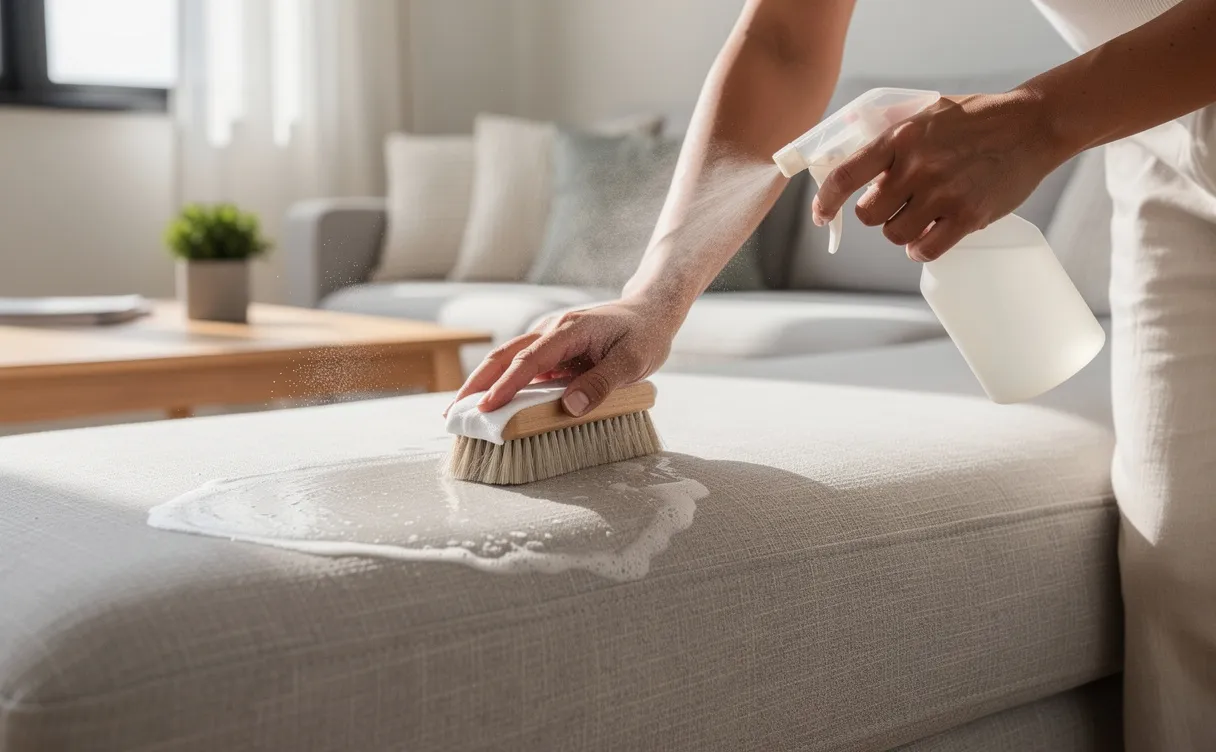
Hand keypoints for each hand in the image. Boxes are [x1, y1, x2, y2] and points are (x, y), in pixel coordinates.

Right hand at [445, 296, 682, 416]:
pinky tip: (491, 401)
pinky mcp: (550, 348)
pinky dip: (500, 381)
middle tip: (453, 414)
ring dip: (482, 383)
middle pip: (503, 355)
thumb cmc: (644, 334)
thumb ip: (602, 383)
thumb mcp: (633, 361)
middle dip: (476, 385)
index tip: (485, 409)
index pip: (528, 360)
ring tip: (461, 411)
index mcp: (568, 330)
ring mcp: (547, 337)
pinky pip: (520, 364)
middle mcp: (550, 330)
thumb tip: (571, 407)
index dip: (506, 386)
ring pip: (505, 358)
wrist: (650, 310)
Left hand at [811, 89, 1063, 260]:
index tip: (821, 214)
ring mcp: (942, 193)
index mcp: (900, 138)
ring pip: (895, 235)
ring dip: (901, 231)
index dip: (826, 201)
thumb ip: (890, 137)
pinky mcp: (968, 216)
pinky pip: (925, 250)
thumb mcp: (926, 114)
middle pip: (868, 215)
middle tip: (896, 203)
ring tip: (919, 215)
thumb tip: (851, 162)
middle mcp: (917, 167)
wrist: (1031, 126)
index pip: (845, 176)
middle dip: (877, 213)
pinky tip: (927, 237)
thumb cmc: (977, 119)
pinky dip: (920, 249)